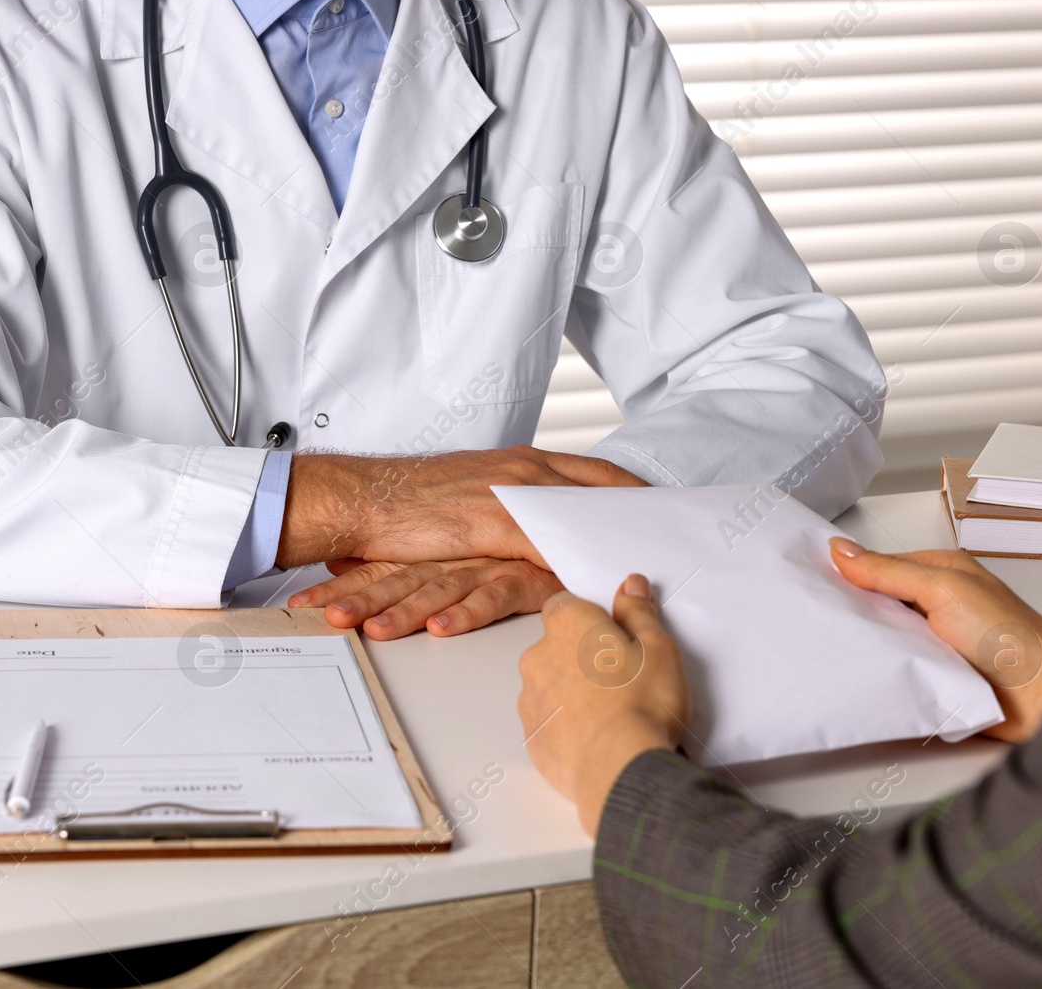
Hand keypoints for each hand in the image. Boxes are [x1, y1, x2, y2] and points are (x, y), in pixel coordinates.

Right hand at [274, 446, 646, 569]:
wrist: (364, 499)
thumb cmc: (408, 503)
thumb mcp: (470, 497)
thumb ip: (510, 508)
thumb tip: (535, 530)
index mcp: (521, 463)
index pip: (596, 475)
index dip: (633, 493)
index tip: (664, 509)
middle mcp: (524, 472)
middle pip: (602, 491)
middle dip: (641, 513)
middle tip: (677, 533)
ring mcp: (511, 496)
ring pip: (582, 517)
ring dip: (617, 538)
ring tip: (653, 560)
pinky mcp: (494, 525)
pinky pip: (550, 545)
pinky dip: (578, 560)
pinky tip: (601, 578)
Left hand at [290, 557, 563, 638]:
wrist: (571, 523)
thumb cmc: (517, 544)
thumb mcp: (458, 561)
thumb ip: (412, 572)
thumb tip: (347, 568)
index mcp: (437, 554)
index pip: (384, 571)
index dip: (347, 586)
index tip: (306, 604)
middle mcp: (458, 558)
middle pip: (403, 580)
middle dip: (363, 599)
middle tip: (327, 617)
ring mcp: (490, 565)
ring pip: (440, 588)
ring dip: (404, 610)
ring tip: (372, 630)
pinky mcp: (524, 577)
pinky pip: (493, 596)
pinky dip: (466, 612)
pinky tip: (441, 628)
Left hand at [518, 575, 687, 835]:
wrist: (620, 768)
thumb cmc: (642, 704)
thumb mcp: (658, 648)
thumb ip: (638, 612)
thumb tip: (631, 586)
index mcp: (568, 625)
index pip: (567, 604)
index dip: (592, 619)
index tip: (616, 635)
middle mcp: (538, 655)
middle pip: (557, 645)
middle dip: (582, 656)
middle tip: (621, 678)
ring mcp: (530, 697)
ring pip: (550, 683)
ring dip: (572, 691)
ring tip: (611, 712)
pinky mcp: (532, 734)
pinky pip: (548, 720)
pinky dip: (566, 724)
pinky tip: (596, 735)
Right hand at [829, 538, 1041, 743]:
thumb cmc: (1012, 636)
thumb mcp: (942, 588)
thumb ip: (889, 571)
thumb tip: (844, 550)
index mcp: (937, 574)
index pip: (876, 567)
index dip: (844, 574)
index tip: (811, 579)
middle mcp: (933, 607)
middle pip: (875, 605)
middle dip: (850, 613)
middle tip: (816, 618)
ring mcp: (932, 643)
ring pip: (882, 640)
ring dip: (865, 647)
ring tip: (834, 648)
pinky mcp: (933, 677)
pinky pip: (894, 672)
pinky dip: (880, 674)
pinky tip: (863, 675)